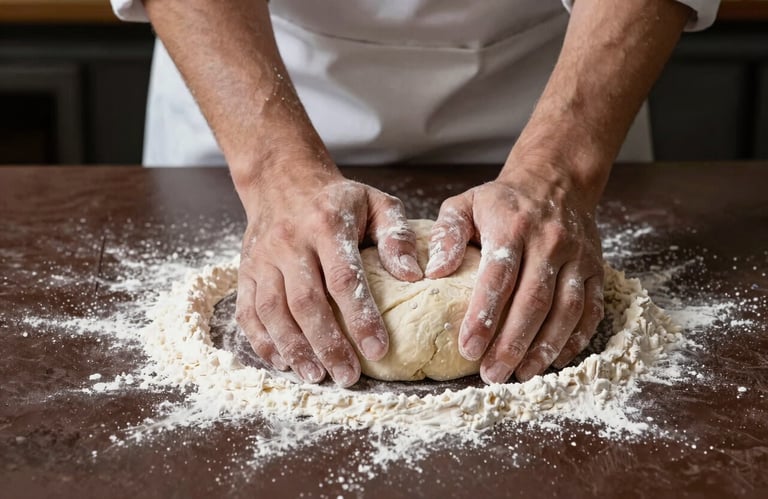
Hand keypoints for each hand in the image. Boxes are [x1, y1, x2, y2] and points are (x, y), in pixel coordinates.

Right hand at [234, 165, 421, 386]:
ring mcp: (263, 258)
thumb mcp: (377, 203)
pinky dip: (263, 341)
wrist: (282, 179)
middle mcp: (290, 242)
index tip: (378, 349)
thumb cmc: (337, 200)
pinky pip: (248, 311)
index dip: (361, 317)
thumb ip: (397, 236)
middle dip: (327, 344)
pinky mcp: (245, 271)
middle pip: (306, 302)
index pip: (344, 279)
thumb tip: (414, 275)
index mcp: (327, 226)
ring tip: (316, 377)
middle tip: (347, 377)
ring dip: (294, 348)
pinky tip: (283, 362)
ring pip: (273, 311)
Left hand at [425, 161, 604, 383]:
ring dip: (545, 348)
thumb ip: (446, 236)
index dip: (484, 315)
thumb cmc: (502, 202)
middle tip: (492, 375)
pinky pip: (590, 309)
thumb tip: (432, 272)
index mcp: (512, 227)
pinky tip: (555, 360)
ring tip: (522, 375)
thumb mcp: (465, 205)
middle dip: (513, 343)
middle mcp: (549, 242)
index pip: (499, 277)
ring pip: (566, 310)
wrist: (556, 181)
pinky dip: (576, 338)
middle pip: (534, 301)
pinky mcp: (596, 269)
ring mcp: (577, 256)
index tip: (468, 348)